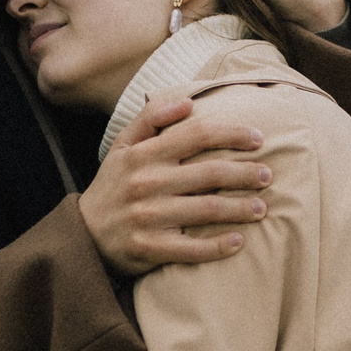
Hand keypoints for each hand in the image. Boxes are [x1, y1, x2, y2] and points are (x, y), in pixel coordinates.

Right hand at [79, 95, 272, 275]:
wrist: (83, 234)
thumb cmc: (113, 186)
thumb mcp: (122, 146)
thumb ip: (151, 119)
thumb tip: (188, 102)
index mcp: (144, 154)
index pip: (197, 134)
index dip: (232, 134)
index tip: (258, 139)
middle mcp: (147, 183)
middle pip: (210, 173)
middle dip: (245, 174)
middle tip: (267, 176)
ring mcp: (149, 217)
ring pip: (207, 210)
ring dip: (240, 209)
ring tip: (262, 209)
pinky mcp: (150, 248)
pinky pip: (192, 248)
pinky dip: (219, 246)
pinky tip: (239, 242)